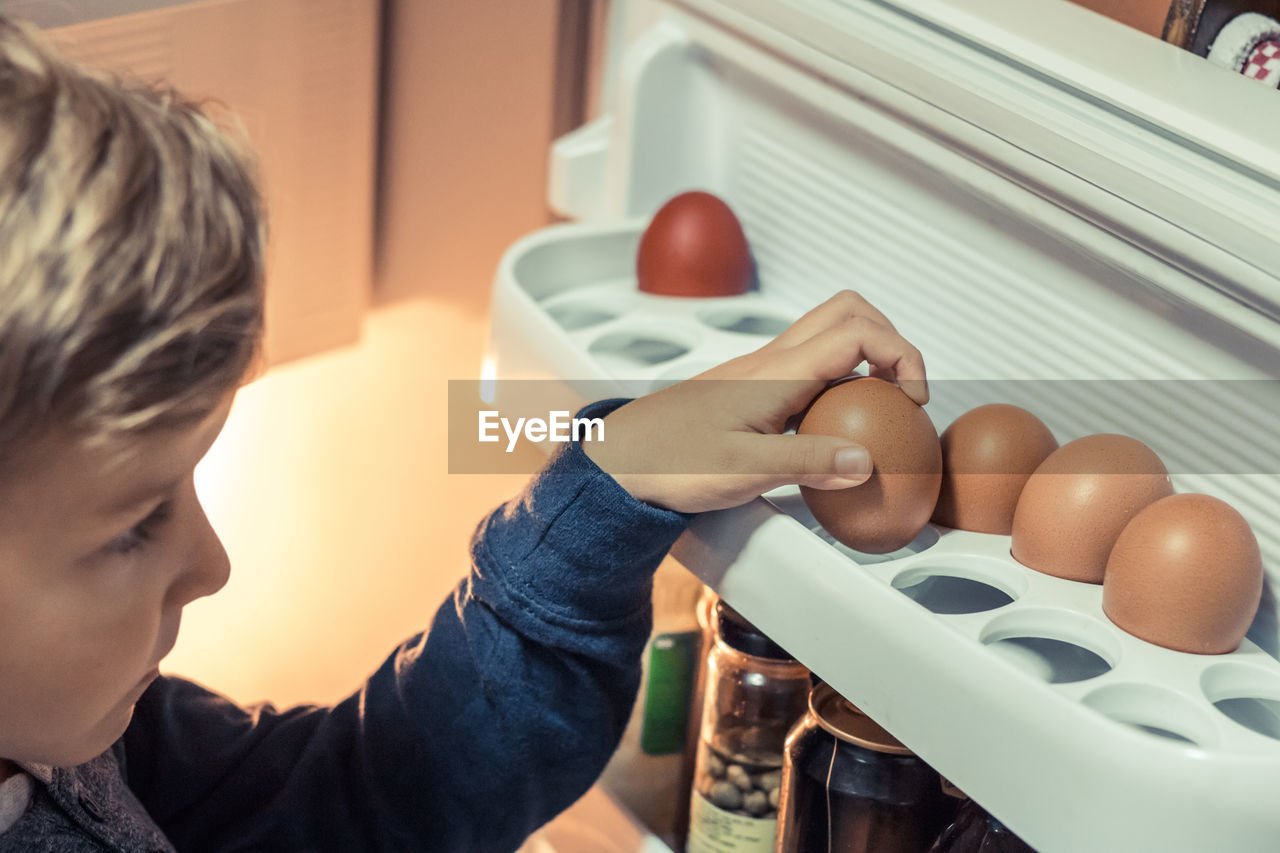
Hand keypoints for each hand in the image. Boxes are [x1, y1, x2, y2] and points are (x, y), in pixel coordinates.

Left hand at [583, 290, 927, 512]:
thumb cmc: (666, 461)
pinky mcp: (752, 389)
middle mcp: (771, 361)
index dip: (901, 355)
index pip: (857, 333)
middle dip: (892, 341)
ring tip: (877, 409)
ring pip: (829, 333)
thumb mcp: (740, 471)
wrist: (617, 460)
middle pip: (848, 312)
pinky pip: (810, 364)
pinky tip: (834, 425)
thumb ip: (805, 464)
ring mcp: (761, 372)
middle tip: (904, 393)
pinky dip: (840, 379)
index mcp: (776, 373)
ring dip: (866, 357)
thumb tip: (865, 461)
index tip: (913, 400)